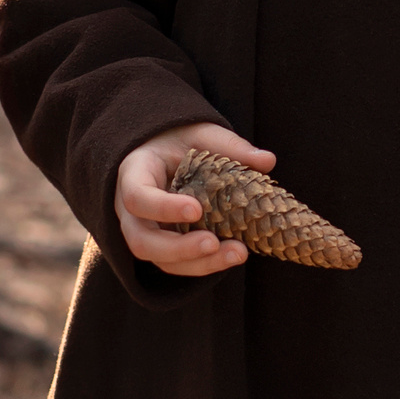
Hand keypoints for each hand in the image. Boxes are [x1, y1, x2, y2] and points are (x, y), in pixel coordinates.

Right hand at [116, 124, 276, 277]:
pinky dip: (205, 264)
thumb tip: (267, 161)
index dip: (163, 208)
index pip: (136, 197)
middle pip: (141, 241)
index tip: (197, 210)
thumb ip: (229, 146)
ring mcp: (144, 232)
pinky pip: (177, 264)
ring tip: (237, 253)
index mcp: (133, 175)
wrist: (165, 154)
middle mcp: (131, 210)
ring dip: (198, 263)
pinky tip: (232, 255)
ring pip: (160, 260)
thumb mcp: (200, 134)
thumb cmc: (179, 141)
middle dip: (178, 249)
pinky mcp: (162, 247)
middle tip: (213, 243)